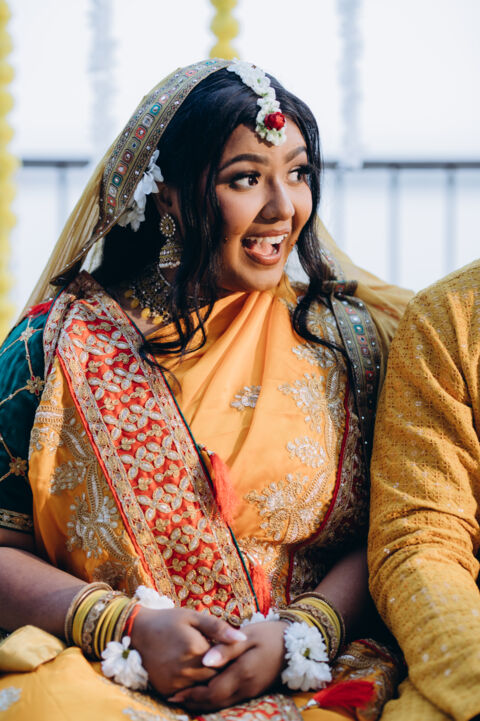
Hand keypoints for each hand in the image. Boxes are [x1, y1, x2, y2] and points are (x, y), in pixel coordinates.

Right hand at [129, 606, 245, 696]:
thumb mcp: (193, 617)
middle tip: (220, 660)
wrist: (137, 632)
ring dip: (208, 679)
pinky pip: (188, 694)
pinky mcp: (166, 691)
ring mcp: (175, 683)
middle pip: (215, 678)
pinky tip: (192, 673)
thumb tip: (242, 638)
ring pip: (203, 687)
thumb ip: (218, 628)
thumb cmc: (168, 621)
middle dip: (220, 670)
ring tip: (206, 666)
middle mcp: (186, 670)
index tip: (229, 652)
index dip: (229, 658)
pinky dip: (193, 686)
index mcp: (196, 649)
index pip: (224, 662)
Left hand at [168, 620, 287, 711]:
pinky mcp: (253, 690)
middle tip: (174, 698)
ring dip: (202, 703)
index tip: (174, 693)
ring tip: (184, 697)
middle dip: (193, 702)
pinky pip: (230, 700)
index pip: (212, 692)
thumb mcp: (247, 636)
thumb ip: (225, 648)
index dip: (192, 695)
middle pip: (214, 703)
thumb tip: (204, 662)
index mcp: (243, 673)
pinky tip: (205, 692)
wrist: (295, 644)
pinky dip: (214, 699)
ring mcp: (251, 691)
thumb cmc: (269, 634)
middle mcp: (246, 687)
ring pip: (222, 704)